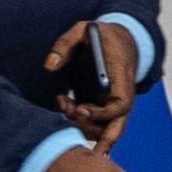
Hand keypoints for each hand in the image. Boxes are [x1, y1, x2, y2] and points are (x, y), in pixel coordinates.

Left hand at [42, 17, 141, 151]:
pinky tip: (66, 106)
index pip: (120, 105)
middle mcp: (122, 94)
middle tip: (75, 142)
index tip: (79, 109)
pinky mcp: (106, 104)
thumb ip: (65, 45)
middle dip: (102, 141)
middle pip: (119, 126)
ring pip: (106, 128)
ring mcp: (115, 101)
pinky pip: (98, 122)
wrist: (122, 38)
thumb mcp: (83, 30)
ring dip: (83, 125)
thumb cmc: (103, 34)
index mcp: (122, 76)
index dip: (101, 114)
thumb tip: (50, 66)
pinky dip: (81, 121)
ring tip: (64, 105)